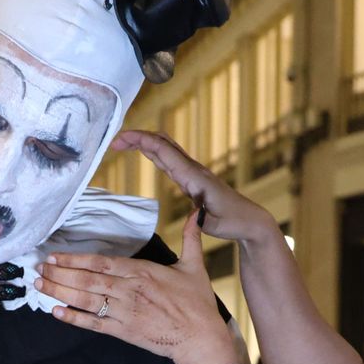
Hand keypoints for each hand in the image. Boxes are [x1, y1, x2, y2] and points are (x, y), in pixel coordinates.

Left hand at [36, 209, 238, 363]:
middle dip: (60, 273)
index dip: (75, 259)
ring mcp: (124, 312)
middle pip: (87, 280)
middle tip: (38, 269)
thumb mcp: (194, 266)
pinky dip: (73, 318)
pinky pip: (92, 324)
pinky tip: (56, 311)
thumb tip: (198, 211)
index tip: (55, 256)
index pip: (101, 262)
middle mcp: (129, 290)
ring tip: (40, 285)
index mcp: (142, 272)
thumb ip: (190, 238)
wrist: (200, 339)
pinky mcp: (123, 331)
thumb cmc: (197, 304)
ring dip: (60, 292)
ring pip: (86, 300)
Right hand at [113, 130, 283, 249]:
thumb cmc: (234, 222)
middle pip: (162, 143)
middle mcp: (193, 169)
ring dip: (144, 143)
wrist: (249, 219)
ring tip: (121, 143)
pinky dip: (153, 152)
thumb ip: (201, 220)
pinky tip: (143, 151)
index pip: (165, 152)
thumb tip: (191, 214)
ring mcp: (192, 172)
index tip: (120, 140)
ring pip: (165, 148)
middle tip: (115, 141)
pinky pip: (169, 159)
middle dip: (138, 137)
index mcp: (195, 177)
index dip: (141, 141)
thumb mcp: (216, 226)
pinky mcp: (191, 178)